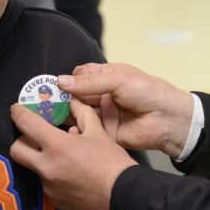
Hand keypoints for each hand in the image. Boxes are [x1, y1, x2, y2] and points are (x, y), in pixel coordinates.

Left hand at [10, 97, 135, 209]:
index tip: (17, 110)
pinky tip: (72, 175)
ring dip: (42, 159)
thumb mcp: (98, 132)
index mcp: (57, 146)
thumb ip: (81, 114)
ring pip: (34, 167)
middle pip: (17, 150)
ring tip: (65, 158)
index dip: (18, 113)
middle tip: (35, 136)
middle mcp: (46, 167)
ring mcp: (48, 186)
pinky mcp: (54, 200)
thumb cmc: (112, 162)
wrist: (124, 197)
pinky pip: (47, 183)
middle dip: (22, 140)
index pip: (26, 124)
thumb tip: (72, 101)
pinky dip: (55, 176)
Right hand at [58, 63, 194, 157]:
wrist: (168, 120)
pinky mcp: (104, 133)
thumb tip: (60, 81)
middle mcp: (101, 95)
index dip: (66, 80)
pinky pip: (86, 131)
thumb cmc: (147, 91)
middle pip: (75, 96)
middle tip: (42, 104)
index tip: (50, 86)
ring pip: (77, 114)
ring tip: (47, 118)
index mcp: (106, 77)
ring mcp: (102, 114)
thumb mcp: (118, 80)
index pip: (79, 76)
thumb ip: (89, 82)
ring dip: (65, 115)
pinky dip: (75, 131)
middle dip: (61, 99)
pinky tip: (66, 131)